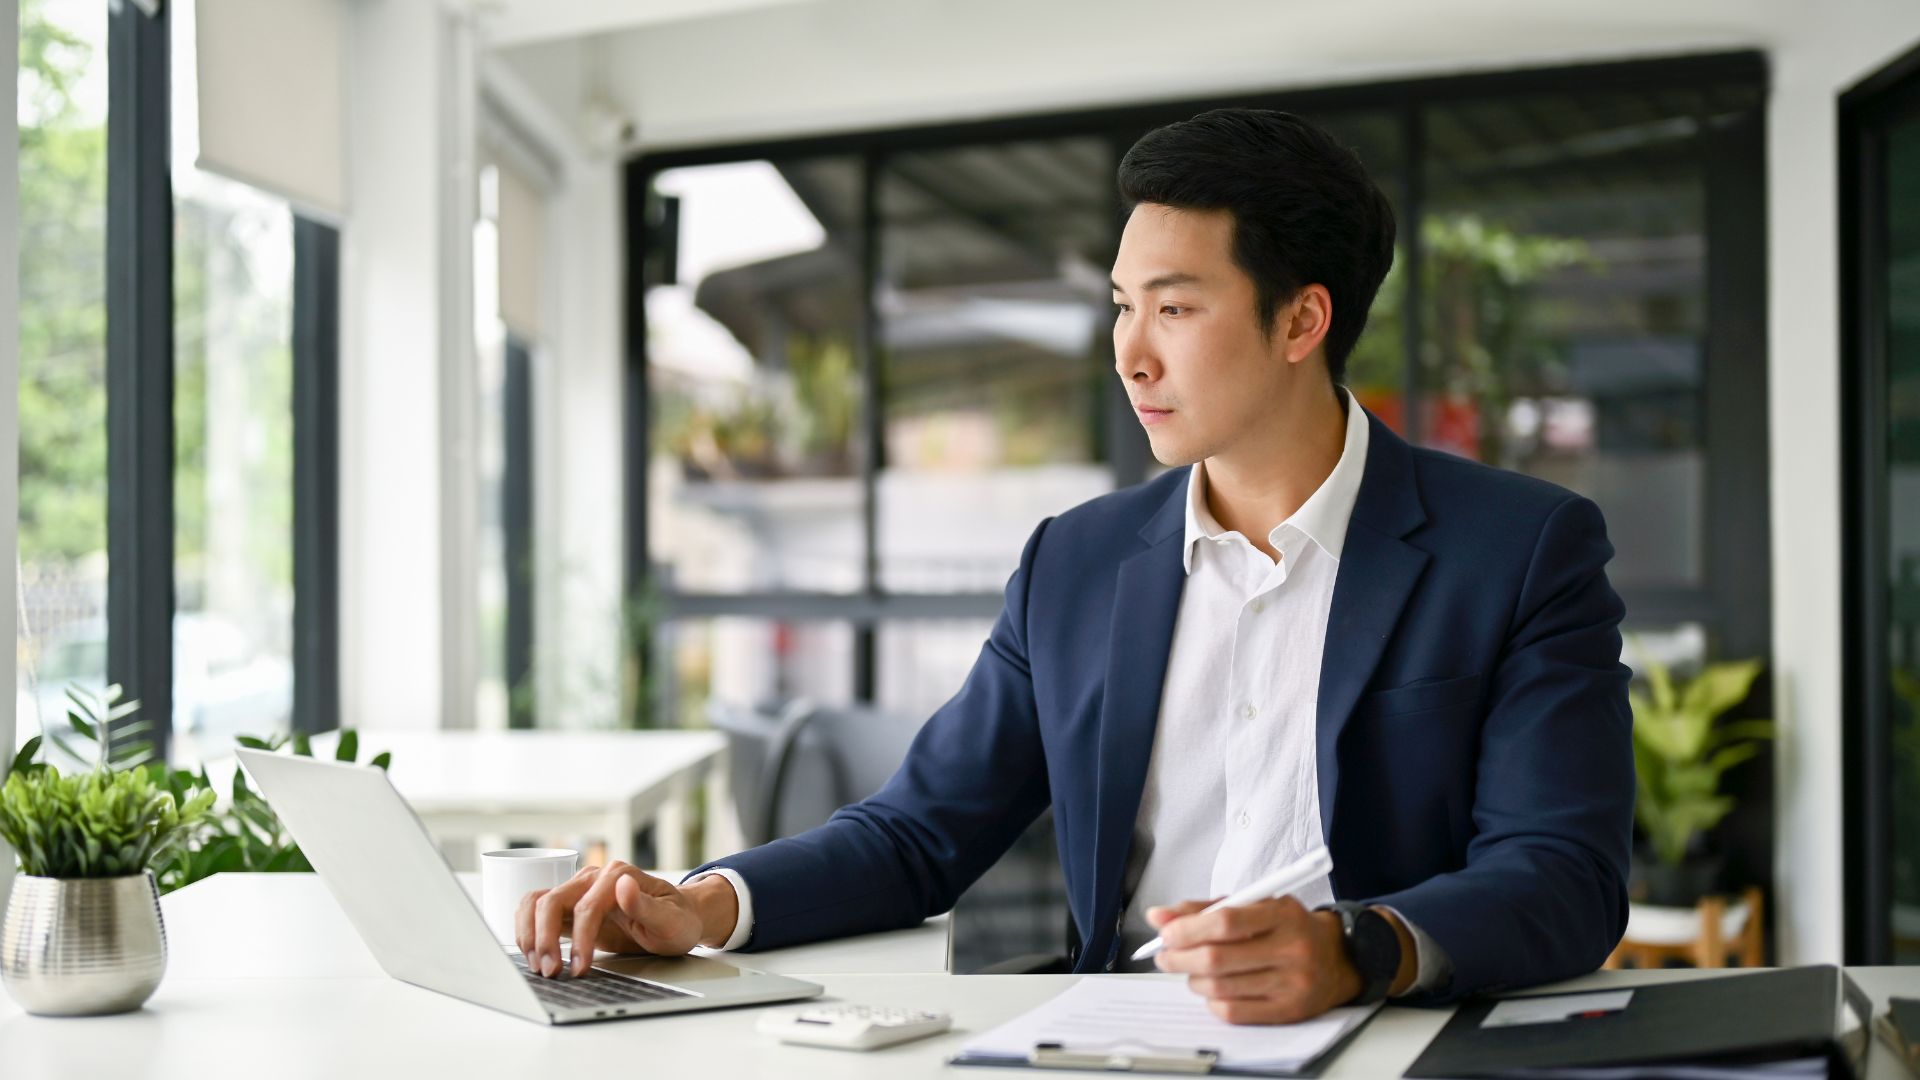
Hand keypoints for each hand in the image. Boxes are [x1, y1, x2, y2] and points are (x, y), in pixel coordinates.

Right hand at [513, 860, 725, 977]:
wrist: (677, 919)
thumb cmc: (677, 920)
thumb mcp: (672, 920)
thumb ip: (647, 906)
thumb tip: (624, 885)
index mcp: (618, 876)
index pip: (586, 907)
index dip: (580, 940)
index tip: (580, 968)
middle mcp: (593, 878)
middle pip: (552, 901)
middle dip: (545, 939)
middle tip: (551, 973)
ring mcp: (578, 890)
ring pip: (536, 902)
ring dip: (529, 934)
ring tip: (537, 967)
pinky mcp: (570, 908)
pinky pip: (537, 911)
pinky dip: (527, 931)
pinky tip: (533, 956)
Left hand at [1147, 896, 1360, 1024]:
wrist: (1340, 957)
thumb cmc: (1289, 927)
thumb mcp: (1255, 904)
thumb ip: (1206, 908)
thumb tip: (1158, 916)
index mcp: (1282, 914)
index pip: (1224, 921)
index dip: (1186, 929)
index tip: (1166, 933)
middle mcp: (1291, 949)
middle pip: (1217, 959)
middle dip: (1179, 958)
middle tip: (1165, 955)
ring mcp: (1292, 984)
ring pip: (1221, 988)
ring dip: (1193, 980)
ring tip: (1190, 972)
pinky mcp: (1289, 1012)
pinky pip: (1234, 1012)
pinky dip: (1212, 1001)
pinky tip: (1212, 990)